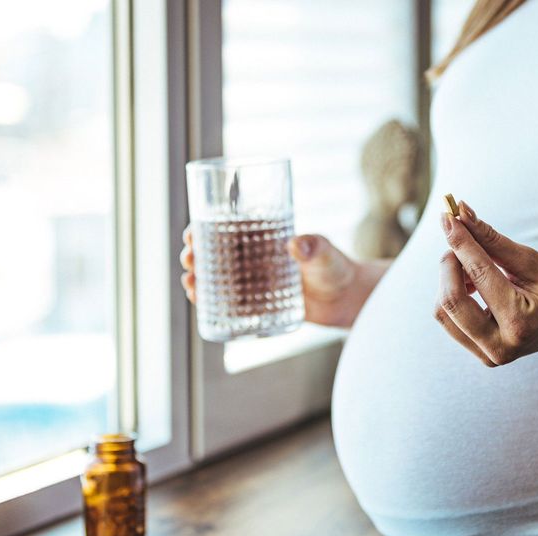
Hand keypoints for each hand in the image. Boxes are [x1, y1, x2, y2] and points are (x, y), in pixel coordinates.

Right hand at [180, 226, 377, 326]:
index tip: (191, 234)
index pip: (226, 229)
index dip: (204, 229)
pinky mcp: (260, 305)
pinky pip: (230, 303)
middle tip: (189, 260)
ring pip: (218, 279)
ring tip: (191, 284)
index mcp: (264, 238)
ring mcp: (255, 283)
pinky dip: (213, 303)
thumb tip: (297, 245)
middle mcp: (255, 259)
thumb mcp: (326, 253)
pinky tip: (201, 304)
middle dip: (195, 255)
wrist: (348, 299)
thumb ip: (315, 247)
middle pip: (215, 254)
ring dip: (198, 279)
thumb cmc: (337, 268)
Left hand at [434, 201, 537, 367]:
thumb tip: (461, 213)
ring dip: (449, 281)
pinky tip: (474, 284)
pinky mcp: (482, 355)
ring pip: (443, 312)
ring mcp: (490, 356)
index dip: (460, 241)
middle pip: (450, 301)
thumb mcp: (532, 260)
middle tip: (462, 240)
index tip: (448, 216)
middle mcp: (501, 347)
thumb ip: (492, 239)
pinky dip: (454, 295)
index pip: (478, 275)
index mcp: (519, 323)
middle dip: (450, 264)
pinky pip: (450, 321)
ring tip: (473, 266)